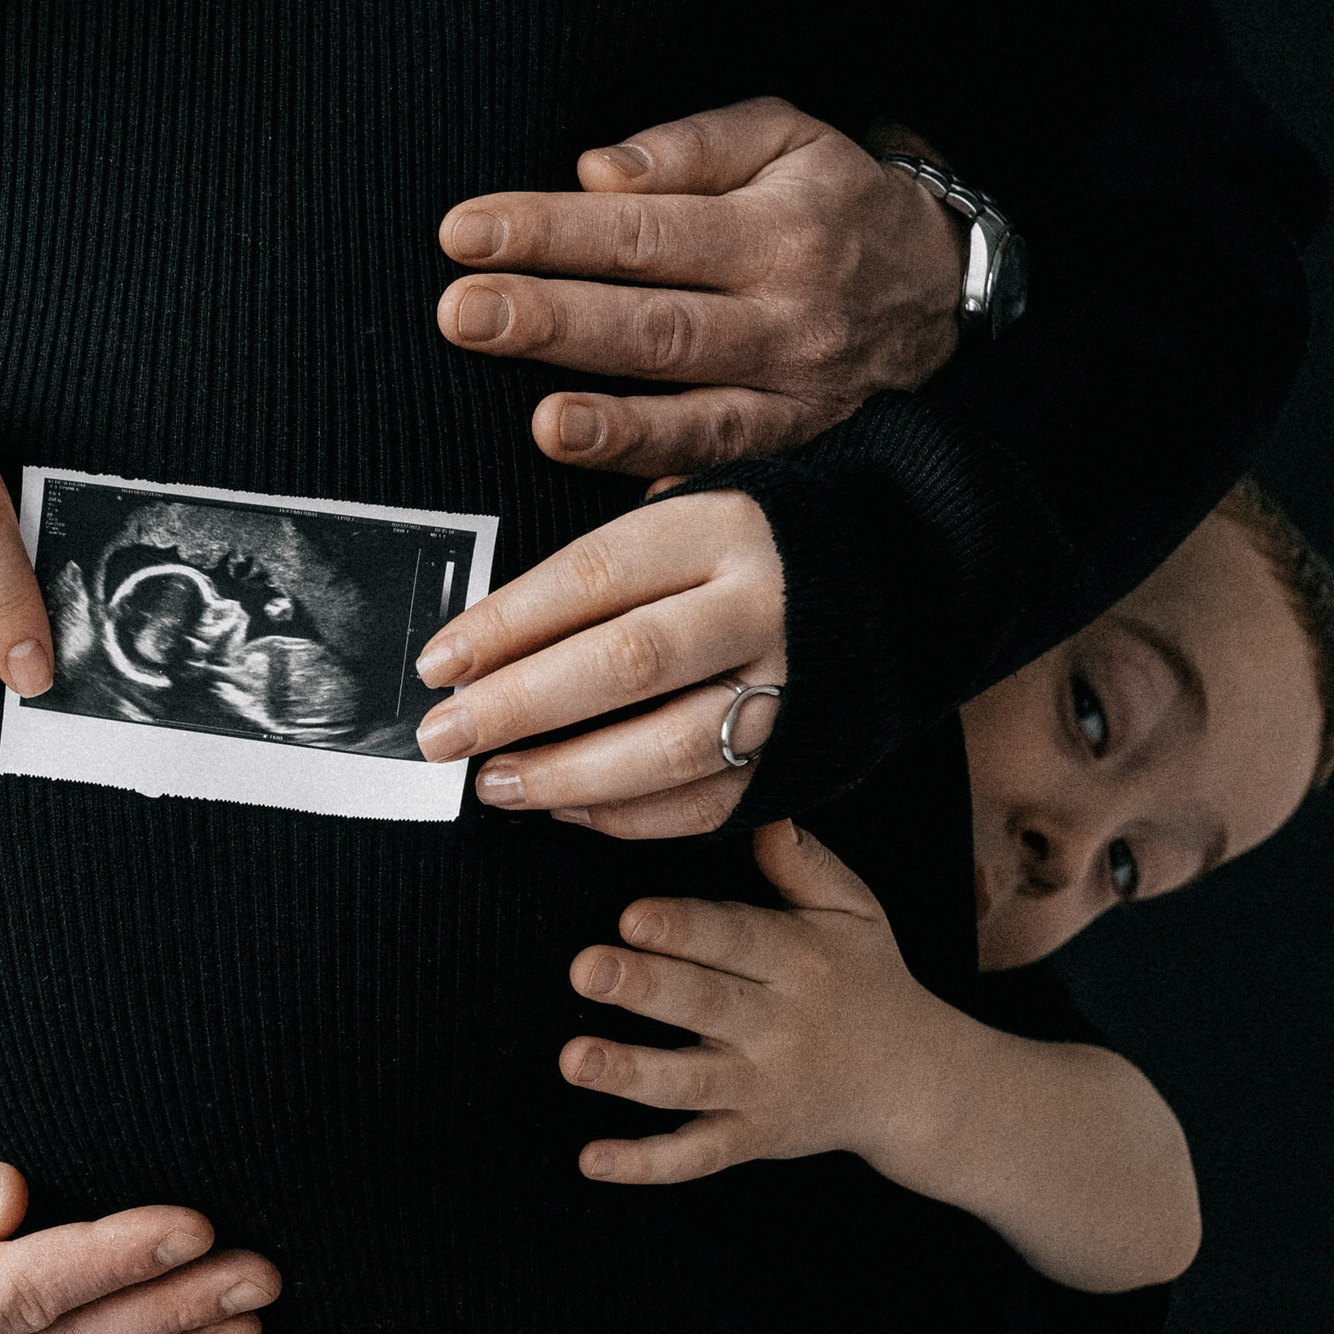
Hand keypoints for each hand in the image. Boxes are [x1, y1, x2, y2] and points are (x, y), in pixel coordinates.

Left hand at [414, 488, 783, 835]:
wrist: (895, 583)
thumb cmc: (747, 553)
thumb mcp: (687, 517)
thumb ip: (599, 567)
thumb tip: (482, 639)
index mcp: (722, 528)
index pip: (593, 576)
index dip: (506, 623)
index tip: (438, 662)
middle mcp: (762, 606)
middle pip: (627, 663)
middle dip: (519, 706)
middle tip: (443, 735)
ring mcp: (791, 687)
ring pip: (666, 746)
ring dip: (565, 775)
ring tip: (493, 783)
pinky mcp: (800, 756)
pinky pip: (703, 802)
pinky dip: (623, 816)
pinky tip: (562, 808)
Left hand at [437, 97, 963, 476]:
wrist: (942, 287)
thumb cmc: (833, 203)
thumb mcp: (783, 138)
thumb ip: (690, 147)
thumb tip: (594, 173)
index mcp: (774, 230)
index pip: (641, 229)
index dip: (549, 231)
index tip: (463, 233)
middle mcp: (786, 319)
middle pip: (656, 324)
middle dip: (555, 321)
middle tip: (464, 315)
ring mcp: (795, 397)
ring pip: (696, 415)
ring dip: (617, 427)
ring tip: (544, 424)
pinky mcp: (798, 453)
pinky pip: (734, 480)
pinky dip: (682, 497)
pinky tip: (624, 517)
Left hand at [559, 821, 956, 1183]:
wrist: (919, 1082)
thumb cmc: (870, 981)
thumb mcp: (854, 910)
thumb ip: (801, 861)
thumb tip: (758, 805)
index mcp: (797, 960)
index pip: (735, 938)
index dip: (685, 928)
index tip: (632, 915)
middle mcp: (778, 1025)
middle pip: (703, 1005)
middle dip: (644, 987)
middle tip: (586, 969)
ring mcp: (761, 1087)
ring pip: (689, 1083)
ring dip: (630, 1073)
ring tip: (576, 1060)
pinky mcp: (751, 1136)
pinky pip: (695, 1155)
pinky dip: (645, 1163)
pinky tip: (593, 1159)